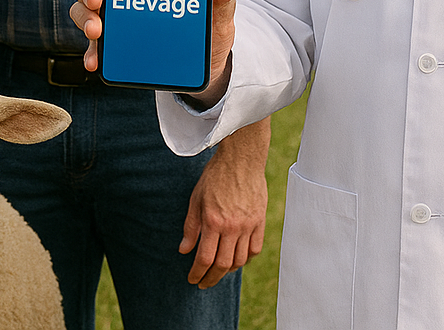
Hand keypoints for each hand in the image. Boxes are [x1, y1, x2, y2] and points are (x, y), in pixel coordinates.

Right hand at [67, 0, 237, 105]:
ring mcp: (113, 21)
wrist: (207, 65)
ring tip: (97, 29)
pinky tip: (97, 61)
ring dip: (84, 17)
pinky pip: (95, 48)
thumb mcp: (217, 13)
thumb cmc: (208, 28)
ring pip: (82, 10)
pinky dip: (93, 53)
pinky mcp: (114, 49)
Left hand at [180, 118, 269, 287]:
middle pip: (223, 265)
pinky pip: (255, 249)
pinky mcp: (260, 221)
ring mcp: (248, 225)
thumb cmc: (215, 176)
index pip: (204, 258)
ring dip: (228, 271)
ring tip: (218, 272)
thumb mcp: (195, 199)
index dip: (197, 273)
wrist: (241, 159)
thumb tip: (184, 250)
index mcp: (213, 221)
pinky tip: (237, 259)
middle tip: (203, 283)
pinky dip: (246, 259)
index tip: (192, 279)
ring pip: (240, 260)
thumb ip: (190, 227)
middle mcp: (232, 227)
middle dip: (211, 278)